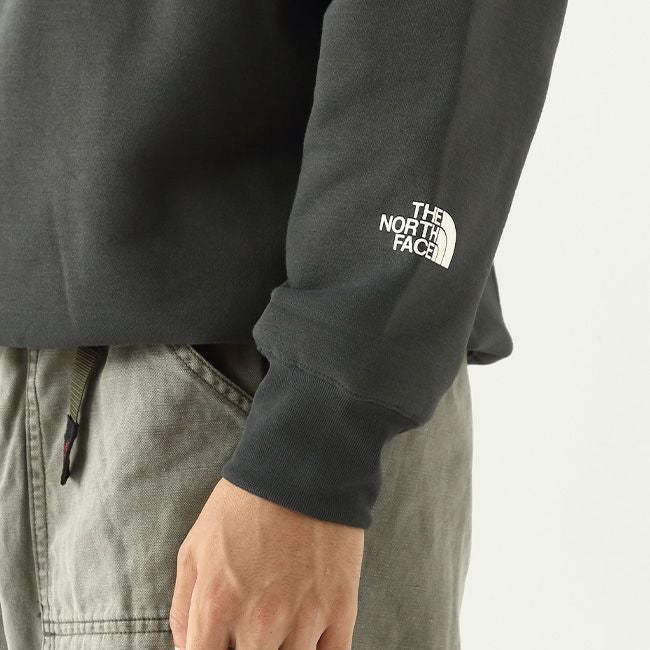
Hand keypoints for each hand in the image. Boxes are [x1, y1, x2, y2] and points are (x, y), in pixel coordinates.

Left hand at [169, 477, 363, 648]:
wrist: (303, 468)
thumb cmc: (244, 504)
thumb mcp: (195, 546)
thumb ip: (183, 606)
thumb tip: (187, 649)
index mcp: (216, 606)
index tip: (222, 643)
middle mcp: (259, 623)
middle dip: (248, 649)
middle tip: (253, 625)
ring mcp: (303, 620)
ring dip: (283, 649)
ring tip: (281, 624)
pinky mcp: (340, 610)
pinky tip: (310, 637)